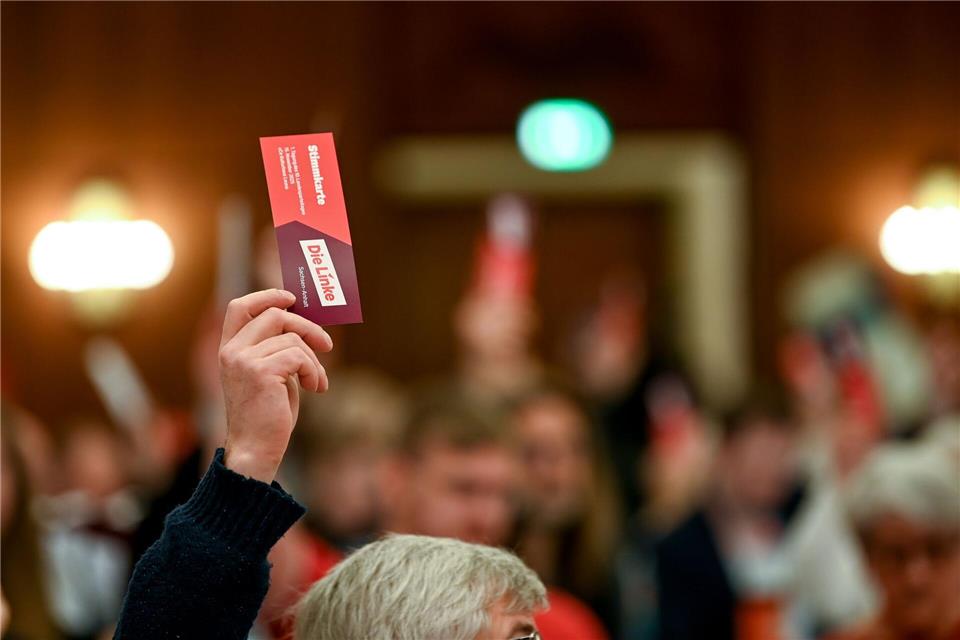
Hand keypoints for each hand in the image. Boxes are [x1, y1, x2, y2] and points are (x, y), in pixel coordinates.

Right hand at [218, 289, 332, 481]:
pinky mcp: (260, 371)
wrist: (256, 450)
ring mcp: (243, 360)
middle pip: (275, 315)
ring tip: (317, 382)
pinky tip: (315, 388)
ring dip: (314, 360)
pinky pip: (298, 355)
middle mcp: (231, 351)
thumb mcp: (272, 375)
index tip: (292, 299)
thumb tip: (307, 326)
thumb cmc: (267, 416)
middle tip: (326, 345)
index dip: (267, 296)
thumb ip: (279, 349)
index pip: (239, 306)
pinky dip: (313, 370)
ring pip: (292, 338)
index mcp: (229, 350)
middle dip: (307, 327)